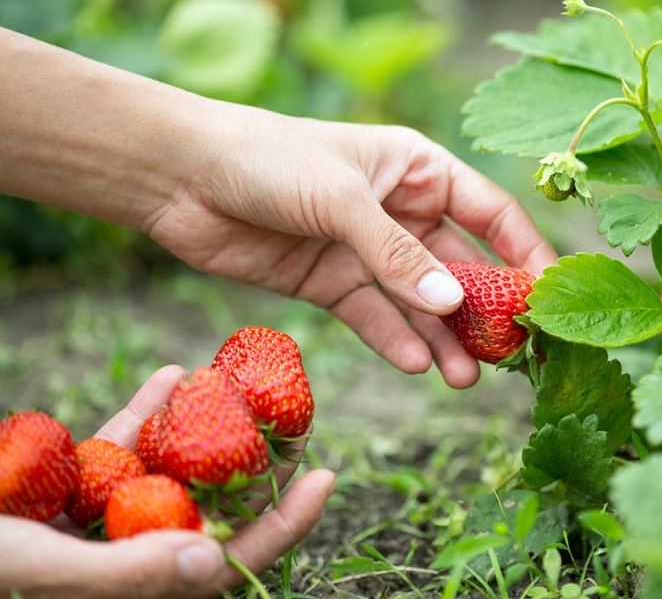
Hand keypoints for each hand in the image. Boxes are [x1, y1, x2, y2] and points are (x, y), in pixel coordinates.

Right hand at [0, 366, 334, 598]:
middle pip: (214, 506)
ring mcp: (105, 513)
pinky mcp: (73, 481)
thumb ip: (130, 574)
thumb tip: (213, 567)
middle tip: (295, 415)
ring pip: (173, 467)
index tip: (326, 475)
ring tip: (242, 385)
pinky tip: (172, 373)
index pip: (231, 561)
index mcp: (142, 585)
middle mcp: (133, 549)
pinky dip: (145, 411)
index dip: (285, 524)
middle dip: (256, 463)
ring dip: (207, 427)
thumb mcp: (46, 570)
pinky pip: (121, 444)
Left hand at [144, 113, 556, 388]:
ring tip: (464, 378)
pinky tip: (418, 365)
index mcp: (418, 170)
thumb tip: (451, 304)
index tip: (546, 298)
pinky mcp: (332, 283)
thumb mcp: (342, 199)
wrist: (183, 178)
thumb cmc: (269, 160)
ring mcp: (366, 251)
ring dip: (442, 338)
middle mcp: (401, 211)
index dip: (523, 254)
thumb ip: (396, 254)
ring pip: (418, 301)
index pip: (491, 214)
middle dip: (481, 311)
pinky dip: (395, 340)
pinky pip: (374, 317)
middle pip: (459, 266)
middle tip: (507, 356)